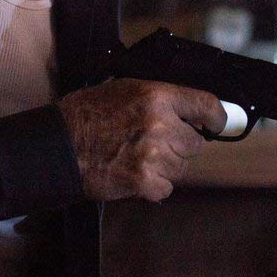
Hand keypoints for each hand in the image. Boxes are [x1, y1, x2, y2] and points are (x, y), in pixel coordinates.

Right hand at [57, 79, 225, 201]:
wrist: (59, 146)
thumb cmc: (86, 115)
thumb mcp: (124, 89)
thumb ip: (160, 98)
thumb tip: (191, 108)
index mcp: (156, 96)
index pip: (206, 105)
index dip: (217, 117)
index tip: (217, 124)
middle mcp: (159, 124)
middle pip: (195, 143)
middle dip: (179, 145)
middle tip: (154, 142)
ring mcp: (153, 155)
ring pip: (182, 167)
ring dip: (166, 166)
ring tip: (138, 157)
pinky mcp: (144, 181)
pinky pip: (167, 188)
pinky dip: (153, 186)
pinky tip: (133, 173)